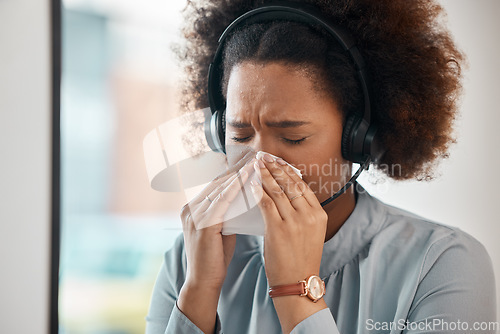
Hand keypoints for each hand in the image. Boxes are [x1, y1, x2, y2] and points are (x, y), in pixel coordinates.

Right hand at [177, 151, 253, 333]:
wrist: (203, 282)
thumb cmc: (215, 258)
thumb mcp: (220, 230)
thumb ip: (227, 214)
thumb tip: (245, 199)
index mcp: (191, 209)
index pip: (215, 185)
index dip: (232, 173)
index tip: (249, 162)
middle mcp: (189, 208)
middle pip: (216, 183)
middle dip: (236, 169)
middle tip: (255, 157)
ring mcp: (194, 215)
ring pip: (219, 189)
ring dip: (238, 175)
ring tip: (254, 164)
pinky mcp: (202, 224)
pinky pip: (221, 202)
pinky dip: (234, 189)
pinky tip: (246, 180)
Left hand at [251, 153, 327, 285]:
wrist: (297, 282)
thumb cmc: (301, 259)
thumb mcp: (311, 232)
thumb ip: (302, 213)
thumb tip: (288, 193)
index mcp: (319, 214)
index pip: (302, 186)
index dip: (288, 171)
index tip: (278, 161)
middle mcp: (309, 215)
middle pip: (290, 184)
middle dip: (275, 167)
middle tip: (264, 156)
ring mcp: (294, 222)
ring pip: (277, 191)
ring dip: (264, 175)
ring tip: (256, 164)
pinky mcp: (278, 229)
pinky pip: (266, 203)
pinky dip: (258, 191)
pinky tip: (252, 183)